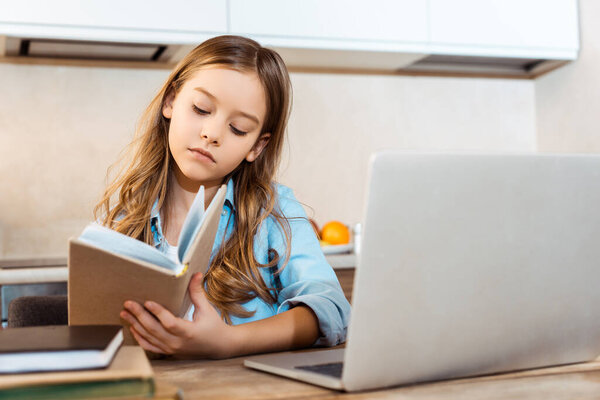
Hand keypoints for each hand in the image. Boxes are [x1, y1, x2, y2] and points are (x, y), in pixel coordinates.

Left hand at [120, 273, 236, 357]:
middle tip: (128, 303)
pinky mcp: (168, 352)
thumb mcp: (207, 309)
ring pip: (149, 338)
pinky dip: (140, 338)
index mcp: (189, 332)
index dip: (158, 312)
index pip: (170, 323)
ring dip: (136, 325)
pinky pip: (150, 347)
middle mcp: (178, 343)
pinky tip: (133, 328)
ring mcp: (172, 349)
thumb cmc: (214, 326)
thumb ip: (197, 292)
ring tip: (125, 313)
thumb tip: (196, 274)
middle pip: (154, 330)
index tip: (147, 301)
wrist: (219, 347)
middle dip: (139, 316)